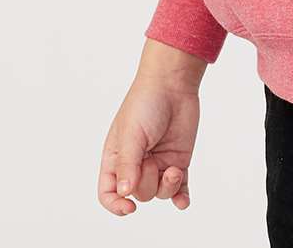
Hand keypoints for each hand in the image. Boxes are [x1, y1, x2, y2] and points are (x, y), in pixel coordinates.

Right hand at [97, 72, 200, 216]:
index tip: (129, 207)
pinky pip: (179, 188)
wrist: (173, 84)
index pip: (109, 192)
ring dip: (168, 187)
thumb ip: (128, 165)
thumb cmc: (145, 103)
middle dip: (148, 184)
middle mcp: (137, 164)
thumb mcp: (131, 134)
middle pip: (138, 194)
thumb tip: (124, 193)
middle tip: (154, 162)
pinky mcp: (178, 160)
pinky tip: (183, 202)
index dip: (116, 205)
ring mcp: (158, 163)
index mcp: (116, 158)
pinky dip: (181, 198)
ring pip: (160, 193)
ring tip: (174, 171)